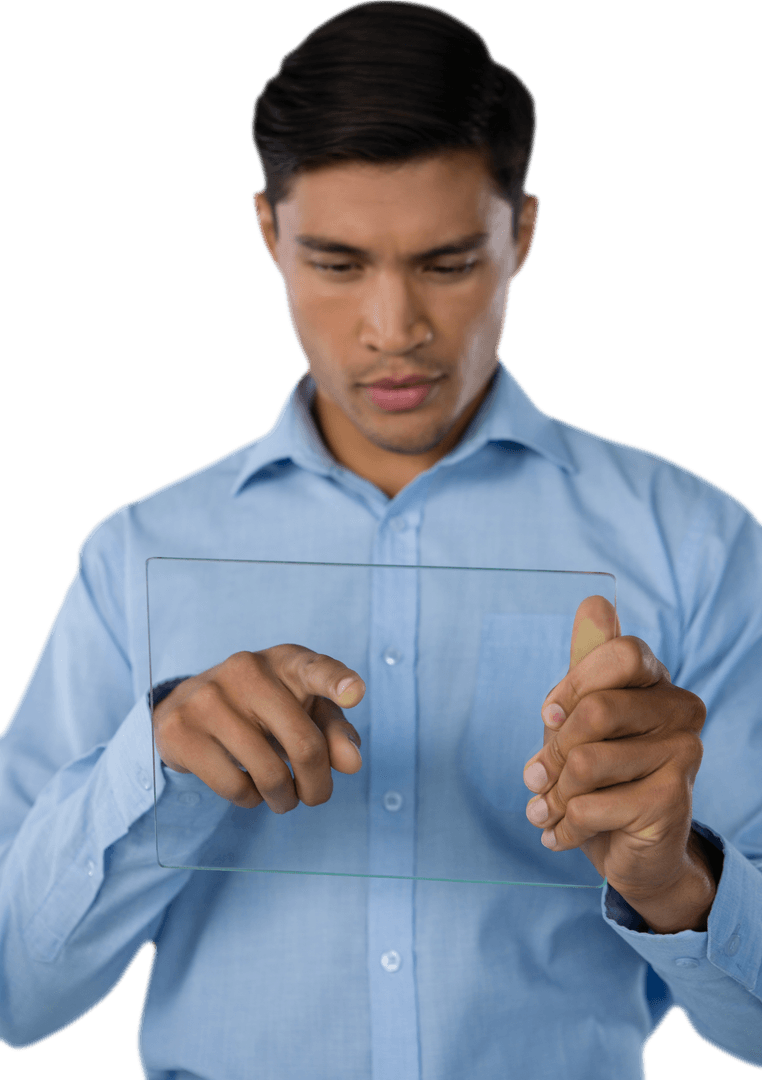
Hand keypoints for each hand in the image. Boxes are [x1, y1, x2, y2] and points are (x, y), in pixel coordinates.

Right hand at [153, 646, 364, 812]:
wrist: (190, 703)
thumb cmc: (265, 708)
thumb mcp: (305, 710)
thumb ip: (334, 732)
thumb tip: (351, 763)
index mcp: (286, 660)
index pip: (315, 669)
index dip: (337, 682)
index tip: (356, 693)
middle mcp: (247, 669)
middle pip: (304, 744)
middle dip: (318, 785)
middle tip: (316, 797)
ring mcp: (209, 697)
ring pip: (269, 773)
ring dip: (285, 799)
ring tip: (283, 797)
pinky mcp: (181, 729)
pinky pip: (234, 786)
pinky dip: (250, 799)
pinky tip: (249, 788)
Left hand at [523, 596, 711, 922]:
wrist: (630, 851)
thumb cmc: (598, 775)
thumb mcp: (579, 717)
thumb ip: (586, 663)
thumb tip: (594, 603)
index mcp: (656, 680)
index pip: (619, 652)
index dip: (573, 684)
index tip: (550, 713)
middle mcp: (680, 709)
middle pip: (596, 709)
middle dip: (552, 750)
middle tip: (540, 775)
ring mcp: (684, 754)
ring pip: (584, 763)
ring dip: (553, 795)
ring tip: (550, 808)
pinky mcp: (673, 801)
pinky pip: (590, 806)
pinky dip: (564, 826)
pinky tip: (563, 834)